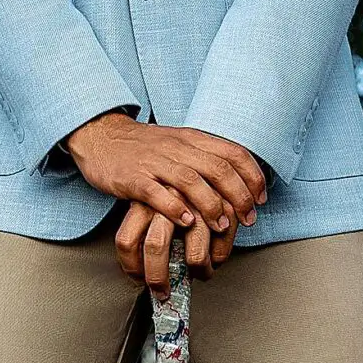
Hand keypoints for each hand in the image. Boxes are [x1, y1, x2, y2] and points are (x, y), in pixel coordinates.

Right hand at [62, 113, 266, 292]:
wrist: (101, 136)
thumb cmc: (144, 147)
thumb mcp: (180, 143)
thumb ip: (206, 158)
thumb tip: (238, 181)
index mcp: (192, 139)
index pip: (232, 153)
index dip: (252, 176)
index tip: (261, 199)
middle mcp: (177, 148)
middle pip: (218, 169)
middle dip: (239, 196)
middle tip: (247, 219)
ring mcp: (154, 163)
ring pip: (191, 181)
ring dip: (211, 205)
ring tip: (221, 225)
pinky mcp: (133, 178)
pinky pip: (157, 193)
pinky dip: (175, 208)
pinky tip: (186, 222)